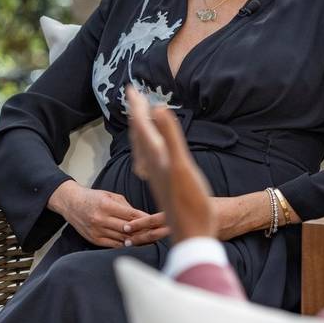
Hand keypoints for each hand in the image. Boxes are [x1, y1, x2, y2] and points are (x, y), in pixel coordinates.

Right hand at [47, 180, 149, 248]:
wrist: (71, 203)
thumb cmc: (93, 198)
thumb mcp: (110, 195)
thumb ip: (126, 207)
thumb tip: (143, 217)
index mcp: (106, 205)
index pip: (131, 215)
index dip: (145, 220)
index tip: (156, 222)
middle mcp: (100, 219)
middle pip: (128, 229)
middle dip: (143, 231)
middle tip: (157, 233)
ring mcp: (97, 230)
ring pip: (122, 238)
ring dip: (136, 240)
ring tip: (148, 239)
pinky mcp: (94, 239)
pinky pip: (114, 245)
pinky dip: (125, 244)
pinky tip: (132, 243)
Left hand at [126, 86, 216, 242]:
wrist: (192, 235)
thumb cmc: (190, 203)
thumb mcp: (181, 166)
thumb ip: (170, 137)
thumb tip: (157, 108)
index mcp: (156, 157)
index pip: (142, 126)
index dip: (137, 106)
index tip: (131, 87)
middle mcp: (153, 166)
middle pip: (139, 135)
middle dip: (136, 114)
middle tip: (133, 96)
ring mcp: (157, 176)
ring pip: (143, 149)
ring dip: (141, 130)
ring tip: (139, 119)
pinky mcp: (163, 184)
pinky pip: (150, 161)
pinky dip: (148, 149)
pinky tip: (151, 154)